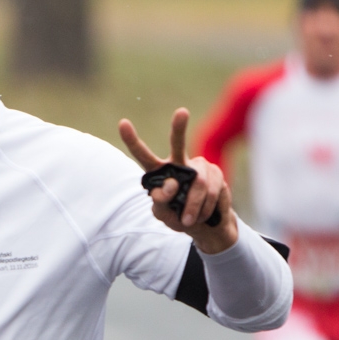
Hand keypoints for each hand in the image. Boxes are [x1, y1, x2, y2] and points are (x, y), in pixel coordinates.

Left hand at [120, 108, 237, 254]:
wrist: (206, 226)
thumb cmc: (179, 217)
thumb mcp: (163, 215)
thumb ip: (160, 202)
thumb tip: (171, 184)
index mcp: (160, 172)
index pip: (143, 155)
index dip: (132, 140)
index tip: (122, 122)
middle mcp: (179, 163)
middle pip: (178, 143)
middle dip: (179, 128)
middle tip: (182, 112)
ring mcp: (199, 167)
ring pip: (198, 183)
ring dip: (193, 207)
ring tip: (189, 220)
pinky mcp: (216, 174)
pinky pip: (212, 192)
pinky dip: (206, 209)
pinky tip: (204, 215)